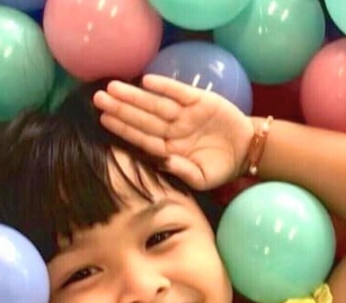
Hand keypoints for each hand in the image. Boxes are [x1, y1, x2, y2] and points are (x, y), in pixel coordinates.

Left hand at [92, 74, 256, 190]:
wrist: (247, 150)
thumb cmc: (220, 167)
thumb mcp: (203, 178)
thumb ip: (183, 172)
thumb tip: (163, 163)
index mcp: (169, 149)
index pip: (142, 137)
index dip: (123, 128)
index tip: (104, 119)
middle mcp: (173, 130)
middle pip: (143, 118)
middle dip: (121, 108)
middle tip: (99, 98)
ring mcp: (185, 114)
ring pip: (156, 104)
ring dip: (135, 96)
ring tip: (114, 87)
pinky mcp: (200, 100)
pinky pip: (179, 92)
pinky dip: (165, 87)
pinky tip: (147, 81)